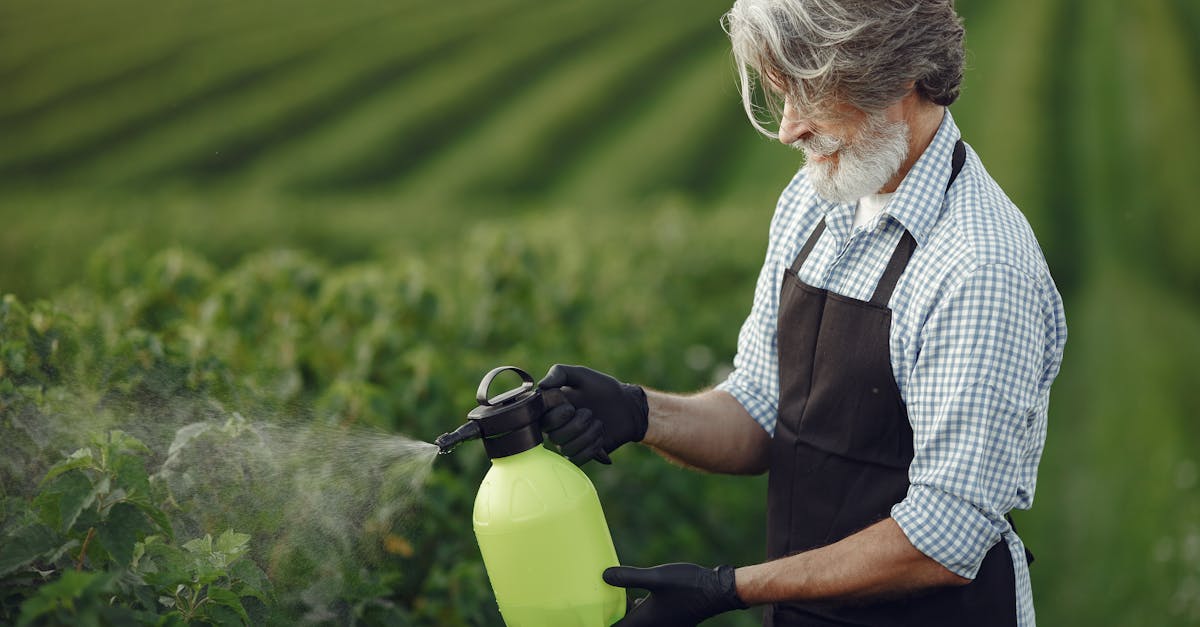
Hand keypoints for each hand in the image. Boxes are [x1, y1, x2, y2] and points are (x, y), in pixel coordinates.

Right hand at [537, 364, 647, 465]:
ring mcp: (568, 441)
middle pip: (553, 436)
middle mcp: (556, 426)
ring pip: (566, 448)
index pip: (539, 418)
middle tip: (589, 412)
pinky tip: (600, 437)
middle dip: (576, 424)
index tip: (570, 405)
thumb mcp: (581, 374)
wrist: (627, 406)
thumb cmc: (603, 388)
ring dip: (587, 435)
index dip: (556, 413)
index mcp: (552, 407)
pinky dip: (592, 448)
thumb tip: (541, 385)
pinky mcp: (581, 454)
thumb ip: (559, 373)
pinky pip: (577, 459)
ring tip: (598, 423)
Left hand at [604, 563, 748, 626]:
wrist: (717, 591)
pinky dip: (637, 610)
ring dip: (624, 613)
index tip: (586, 616)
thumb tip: (603, 576)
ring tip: (612, 599)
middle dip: (611, 617)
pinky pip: (646, 618)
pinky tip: (636, 596)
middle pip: (625, 626)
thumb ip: (629, 577)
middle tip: (596, 604)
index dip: (602, 623)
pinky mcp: (670, 618)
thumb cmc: (688, 585)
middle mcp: (652, 626)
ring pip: (636, 622)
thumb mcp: (657, 578)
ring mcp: (662, 623)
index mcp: (645, 622)